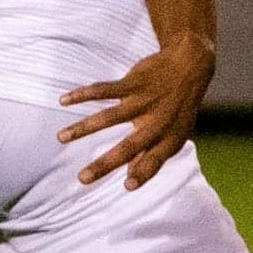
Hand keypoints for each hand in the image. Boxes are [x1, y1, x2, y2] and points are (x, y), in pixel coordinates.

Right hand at [56, 33, 215, 189]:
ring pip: (110, 117)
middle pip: (128, 146)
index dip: (143, 173)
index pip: (156, 160)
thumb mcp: (174, 132)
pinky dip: (82, 95)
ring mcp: (144, 101)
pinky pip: (103, 90)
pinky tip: (63, 100)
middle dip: (105, 163)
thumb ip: (151, 155)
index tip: (127, 186)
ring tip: (61, 137)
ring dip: (83, 128)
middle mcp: (157, 121)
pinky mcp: (133, 83)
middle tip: (82, 178)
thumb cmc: (178, 106)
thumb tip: (130, 179)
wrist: (191, 66)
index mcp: (170, 137)